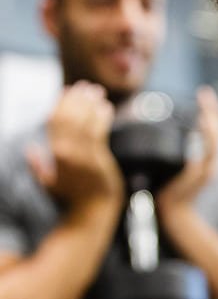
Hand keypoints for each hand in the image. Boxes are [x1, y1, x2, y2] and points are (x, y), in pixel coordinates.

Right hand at [27, 82, 123, 206]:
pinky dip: (103, 116)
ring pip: (86, 120)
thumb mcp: (48, 183)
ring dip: (91, 103)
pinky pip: (101, 131)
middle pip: (70, 115)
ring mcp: (85, 155)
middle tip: (86, 86)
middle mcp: (68, 152)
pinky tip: (106, 107)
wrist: (93, 211)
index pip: (55, 119)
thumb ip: (37, 166)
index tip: (69, 91)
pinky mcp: (100, 158)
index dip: (61, 102)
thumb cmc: (70, 198)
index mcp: (54, 153)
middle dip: (78, 98)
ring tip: (97, 92)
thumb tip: (30, 149)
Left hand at [155, 86, 217, 215]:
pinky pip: (210, 148)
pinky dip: (208, 133)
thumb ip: (180, 149)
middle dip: (214, 110)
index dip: (212, 113)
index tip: (203, 96)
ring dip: (212, 118)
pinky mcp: (203, 171)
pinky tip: (202, 120)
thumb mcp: (175, 164)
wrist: (171, 210)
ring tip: (204, 102)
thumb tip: (175, 133)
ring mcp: (211, 166)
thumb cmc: (169, 189)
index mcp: (208, 158)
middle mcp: (214, 161)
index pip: (216, 131)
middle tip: (204, 92)